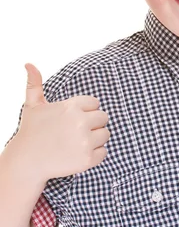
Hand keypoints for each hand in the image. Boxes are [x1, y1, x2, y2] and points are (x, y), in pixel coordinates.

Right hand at [11, 63, 109, 182]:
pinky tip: (78, 154)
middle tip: (75, 132)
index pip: (95, 103)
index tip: (72, 119)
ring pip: (105, 134)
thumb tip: (28, 63)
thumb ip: (35, 83)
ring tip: (76, 142)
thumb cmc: (31, 131)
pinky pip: (104, 152)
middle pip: (103, 118)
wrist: (26, 162)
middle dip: (92, 124)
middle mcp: (80, 122)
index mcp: (71, 106)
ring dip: (95, 139)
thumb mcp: (32, 105)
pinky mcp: (87, 160)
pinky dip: (95, 154)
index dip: (85, 111)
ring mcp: (85, 142)